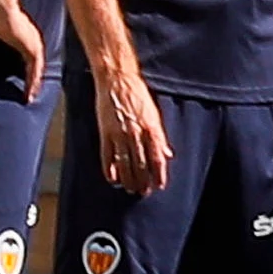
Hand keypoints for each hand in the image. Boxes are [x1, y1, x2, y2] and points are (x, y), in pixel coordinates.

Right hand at [0, 0, 46, 98]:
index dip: (23, 57)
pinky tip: (29, 95)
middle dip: (32, 74)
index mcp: (19, 28)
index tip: (20, 69)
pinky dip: (33, 81)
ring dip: (33, 82)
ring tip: (28, 97)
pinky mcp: (32, 49)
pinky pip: (35, 70)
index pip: (25, 46)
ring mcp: (33, 42)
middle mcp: (29, 36)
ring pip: (36, 67)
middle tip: (28, 88)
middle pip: (34, 59)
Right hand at [92, 60, 173, 195]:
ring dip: (128, 179)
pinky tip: (113, 179)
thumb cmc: (138, 95)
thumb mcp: (154, 114)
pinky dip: (110, 169)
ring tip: (130, 189)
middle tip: (144, 193)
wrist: (117, 80)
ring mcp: (119, 134)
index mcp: (151, 128)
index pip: (157, 157)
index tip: (159, 185)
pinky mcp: (105, 132)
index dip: (159, 174)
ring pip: (125, 163)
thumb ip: (160, 136)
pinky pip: (107, 155)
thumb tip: (167, 154)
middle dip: (143, 181)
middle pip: (141, 164)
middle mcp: (136, 133)